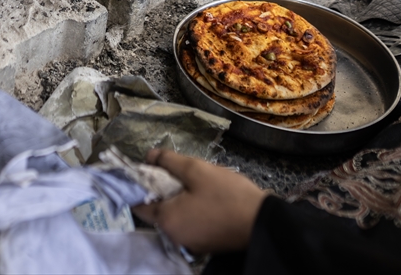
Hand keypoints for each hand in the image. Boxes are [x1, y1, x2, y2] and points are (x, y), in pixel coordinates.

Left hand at [131, 148, 266, 252]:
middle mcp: (174, 236)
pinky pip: (189, 223)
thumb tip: (149, 155)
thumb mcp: (196, 170)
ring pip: (175, 215)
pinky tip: (206, 196)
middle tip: (179, 171)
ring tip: (196, 181)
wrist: (263, 222)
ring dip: (179, 198)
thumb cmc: (227, 195)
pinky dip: (191, 209)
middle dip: (163, 189)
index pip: (138, 203)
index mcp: (167, 220)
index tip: (148, 168)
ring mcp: (190, 243)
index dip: (139, 184)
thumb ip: (169, 161)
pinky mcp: (205, 244)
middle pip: (158, 209)